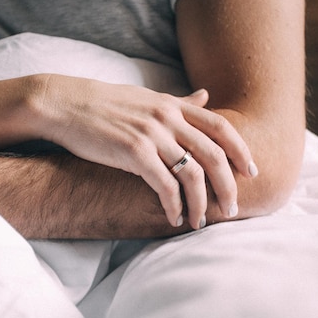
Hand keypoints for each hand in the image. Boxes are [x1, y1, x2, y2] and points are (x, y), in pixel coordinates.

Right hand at [32, 75, 257, 229]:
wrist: (65, 105)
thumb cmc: (105, 104)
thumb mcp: (148, 97)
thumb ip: (180, 101)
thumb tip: (206, 95)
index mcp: (174, 105)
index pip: (221, 127)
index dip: (242, 150)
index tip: (252, 172)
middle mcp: (168, 117)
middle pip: (214, 155)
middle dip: (228, 186)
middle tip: (232, 209)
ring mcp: (152, 134)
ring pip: (192, 174)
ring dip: (201, 203)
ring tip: (200, 222)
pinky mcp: (133, 152)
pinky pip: (165, 185)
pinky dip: (174, 205)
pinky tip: (174, 218)